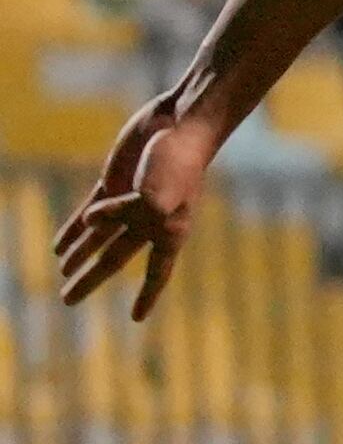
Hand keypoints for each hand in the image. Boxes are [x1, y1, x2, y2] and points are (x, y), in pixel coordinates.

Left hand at [53, 94, 224, 320]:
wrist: (180, 125)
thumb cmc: (181, 160)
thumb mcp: (165, 190)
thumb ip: (134, 210)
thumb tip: (92, 221)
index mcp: (170, 231)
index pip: (157, 272)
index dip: (146, 295)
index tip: (135, 318)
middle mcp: (149, 224)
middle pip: (113, 259)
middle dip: (90, 279)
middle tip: (67, 300)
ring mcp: (128, 204)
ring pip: (98, 238)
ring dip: (80, 256)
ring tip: (63, 276)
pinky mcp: (112, 184)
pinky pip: (90, 212)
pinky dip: (74, 229)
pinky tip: (60, 244)